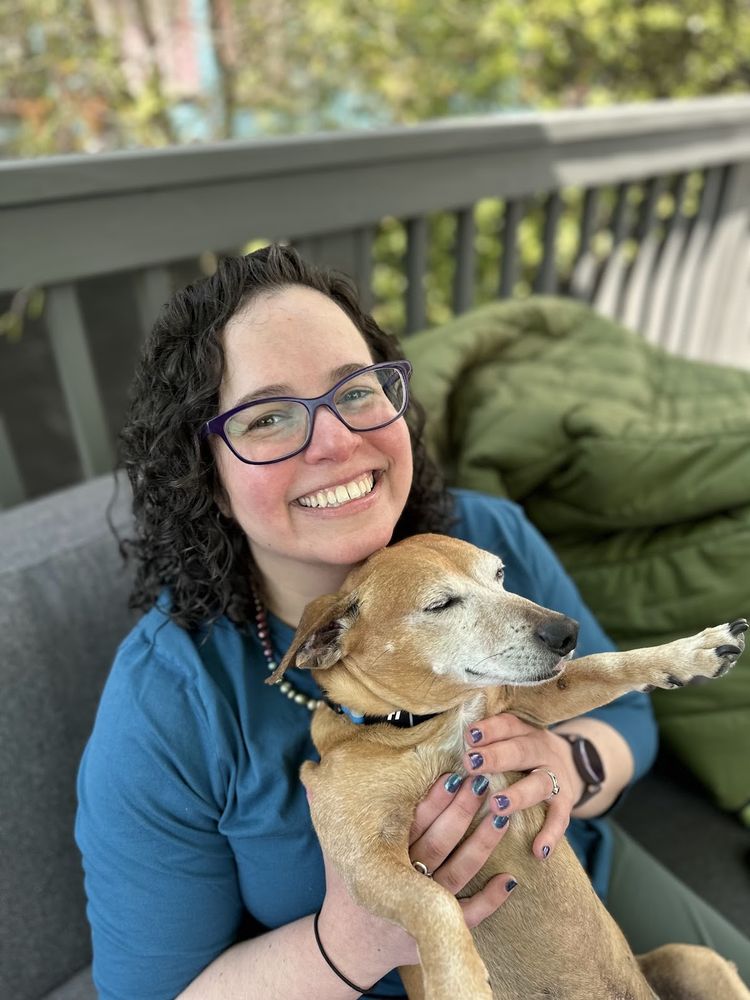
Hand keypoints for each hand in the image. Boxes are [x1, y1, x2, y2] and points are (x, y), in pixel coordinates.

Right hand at [317, 772, 516, 981]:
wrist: (349, 947)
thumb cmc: (347, 888)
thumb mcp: (337, 850)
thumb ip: (328, 812)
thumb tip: (312, 773)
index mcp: (382, 857)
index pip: (411, 822)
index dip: (432, 798)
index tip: (450, 772)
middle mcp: (406, 880)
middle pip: (438, 842)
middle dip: (461, 811)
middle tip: (480, 782)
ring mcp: (425, 906)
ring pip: (459, 872)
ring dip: (482, 844)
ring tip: (502, 815)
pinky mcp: (440, 928)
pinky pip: (471, 917)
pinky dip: (491, 900)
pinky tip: (511, 878)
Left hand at [463, 713, 581, 859]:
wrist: (573, 763)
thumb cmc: (522, 755)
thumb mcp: (511, 739)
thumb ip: (486, 744)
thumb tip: (446, 750)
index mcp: (523, 731)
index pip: (507, 725)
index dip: (489, 729)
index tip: (469, 735)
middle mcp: (541, 750)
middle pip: (521, 751)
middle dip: (496, 757)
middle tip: (471, 764)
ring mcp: (556, 776)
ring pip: (540, 783)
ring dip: (518, 795)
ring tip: (497, 806)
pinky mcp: (566, 801)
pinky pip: (560, 818)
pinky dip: (550, 834)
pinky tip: (538, 851)